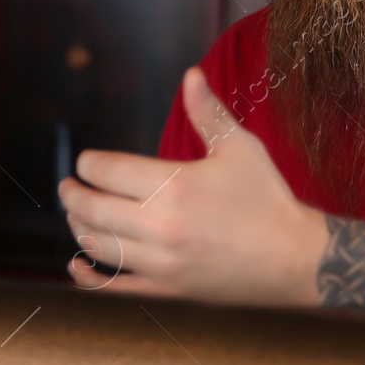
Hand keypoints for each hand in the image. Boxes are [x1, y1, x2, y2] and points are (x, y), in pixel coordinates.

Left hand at [57, 67, 327, 304]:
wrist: (296, 258)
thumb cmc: (269, 199)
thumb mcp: (240, 148)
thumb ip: (208, 112)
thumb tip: (190, 74)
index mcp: (175, 184)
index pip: (106, 170)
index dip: (88, 164)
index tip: (86, 162)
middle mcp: (161, 224)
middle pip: (93, 208)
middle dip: (73, 194)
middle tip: (68, 187)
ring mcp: (162, 261)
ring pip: (98, 244)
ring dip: (78, 227)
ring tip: (77, 214)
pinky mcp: (167, 289)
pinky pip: (114, 287)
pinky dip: (88, 276)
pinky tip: (76, 264)